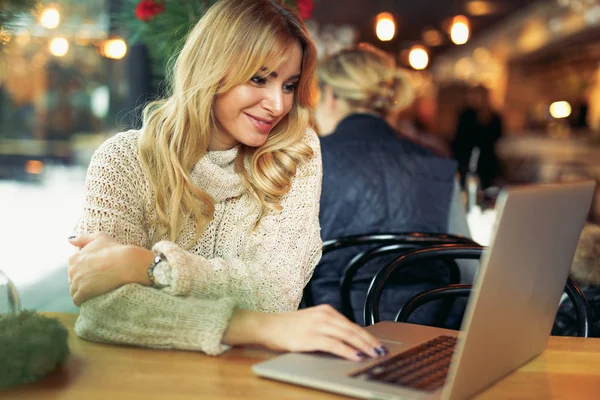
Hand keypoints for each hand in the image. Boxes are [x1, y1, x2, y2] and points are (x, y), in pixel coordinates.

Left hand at [68, 233, 154, 305]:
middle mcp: (72, 270)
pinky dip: (83, 300)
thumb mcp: (100, 237)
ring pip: (74, 291)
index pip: (73, 267)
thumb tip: (70, 240)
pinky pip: (77, 300)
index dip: (84, 270)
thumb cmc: (115, 249)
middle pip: (73, 279)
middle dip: (82, 281)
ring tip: (96, 291)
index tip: (94, 271)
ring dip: (82, 292)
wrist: (126, 264)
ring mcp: (77, 282)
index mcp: (75, 258)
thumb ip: (83, 238)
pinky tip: (92, 298)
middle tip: (97, 281)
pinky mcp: (83, 293)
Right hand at [224, 305, 386, 360]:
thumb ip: (328, 328)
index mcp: (326, 311)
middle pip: (352, 329)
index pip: (351, 324)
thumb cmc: (288, 327)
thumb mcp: (312, 322)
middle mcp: (324, 315)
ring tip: (374, 354)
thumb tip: (347, 341)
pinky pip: (334, 344)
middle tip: (381, 350)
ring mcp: (317, 325)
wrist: (267, 326)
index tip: (377, 344)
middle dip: (369, 341)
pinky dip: (347, 351)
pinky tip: (356, 356)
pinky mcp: (311, 337)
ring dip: (363, 346)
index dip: (366, 335)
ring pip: (347, 336)